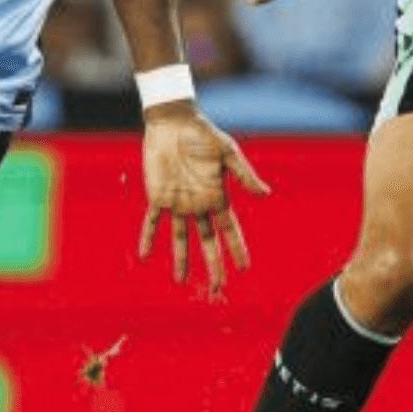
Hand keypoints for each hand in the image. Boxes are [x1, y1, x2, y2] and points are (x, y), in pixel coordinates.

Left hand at [137, 103, 269, 295]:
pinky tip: (145, 256)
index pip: (228, 229)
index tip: (244, 269)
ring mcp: (177, 202)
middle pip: (207, 241)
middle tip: (217, 289)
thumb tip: (266, 195)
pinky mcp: (157, 196)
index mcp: (217, 196)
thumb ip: (244, 175)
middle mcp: (198, 204)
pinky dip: (148, 238)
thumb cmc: (204, 134)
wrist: (174, 123)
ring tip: (181, 282)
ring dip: (181, 260)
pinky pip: (151, 222)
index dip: (236, 249)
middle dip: (212, 265)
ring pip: (180, 238)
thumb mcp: (228, 153)